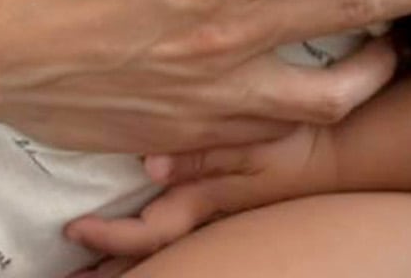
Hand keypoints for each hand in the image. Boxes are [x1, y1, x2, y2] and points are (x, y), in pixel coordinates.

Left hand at [69, 124, 338, 263]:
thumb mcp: (253, 145)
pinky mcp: (219, 203)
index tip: (73, 231)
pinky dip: (144, 240)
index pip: (147, 234)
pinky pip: (172, 232)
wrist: (336, 154)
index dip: (109, 236)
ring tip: (83, 270)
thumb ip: (204, 156)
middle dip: (106, 270)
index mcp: (202, 203)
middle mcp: (202, 217)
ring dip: (120, 261)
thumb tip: (149, 166)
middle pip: (147, 257)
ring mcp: (212, 216)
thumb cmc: (294, 145)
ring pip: (158, 251)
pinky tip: (128, 240)